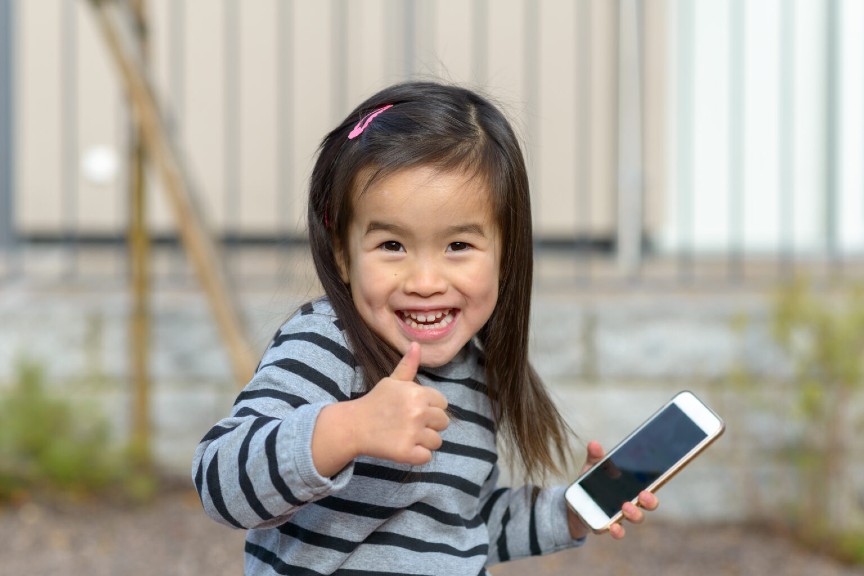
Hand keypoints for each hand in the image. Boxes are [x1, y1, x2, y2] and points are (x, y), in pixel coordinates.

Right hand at [350, 342, 449, 464]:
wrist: (354, 426)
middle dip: (430, 424)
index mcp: (417, 393)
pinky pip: (427, 457)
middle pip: (444, 423)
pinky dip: (417, 455)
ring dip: (424, 441)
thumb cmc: (376, 402)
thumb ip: (408, 365)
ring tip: (406, 435)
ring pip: (437, 441)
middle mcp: (418, 412)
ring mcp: (412, 433)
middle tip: (409, 423)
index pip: (443, 404)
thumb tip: (416, 345)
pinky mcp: (406, 453)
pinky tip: (403, 447)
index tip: (413, 410)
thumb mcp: (392, 381)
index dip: (430, 407)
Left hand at [566, 441, 659, 539]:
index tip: (657, 478)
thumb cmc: (591, 484)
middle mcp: (631, 502)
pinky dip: (617, 531)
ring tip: (625, 507)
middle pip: (648, 504)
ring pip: (636, 518)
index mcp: (630, 487)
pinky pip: (618, 531)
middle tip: (643, 495)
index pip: (649, 485)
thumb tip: (593, 444)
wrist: (575, 504)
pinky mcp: (608, 526)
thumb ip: (595, 458)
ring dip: (634, 513)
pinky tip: (613, 527)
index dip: (656, 483)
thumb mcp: (591, 469)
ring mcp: (621, 516)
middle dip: (649, 501)